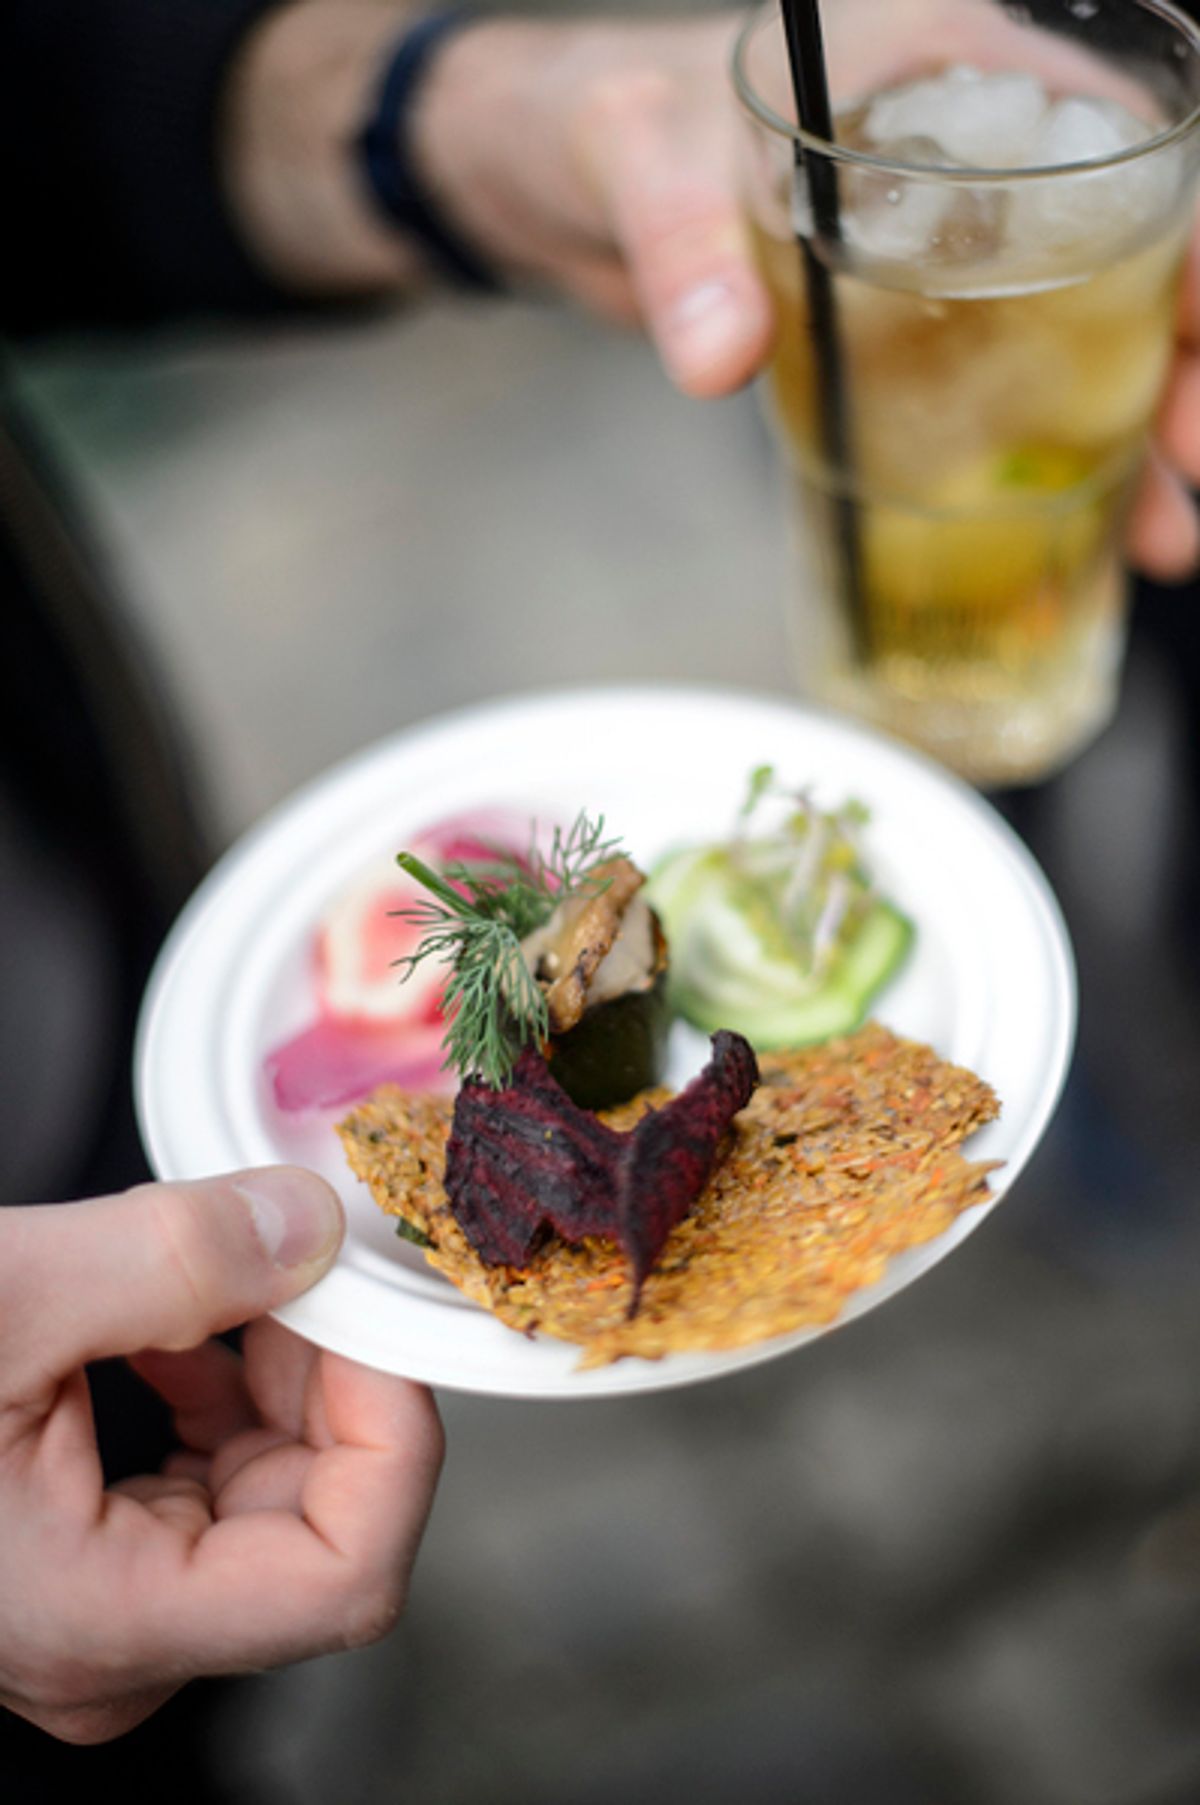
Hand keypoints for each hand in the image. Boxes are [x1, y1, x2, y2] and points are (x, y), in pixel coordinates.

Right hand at [0, 1169, 442, 1744]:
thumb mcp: (0, 1298)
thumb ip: (171, 1259)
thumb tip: (309, 1224)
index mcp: (103, 1622)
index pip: (353, 1570)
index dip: (391, 1426)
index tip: (368, 1307)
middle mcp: (115, 1644)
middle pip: (322, 1515)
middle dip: (329, 1370)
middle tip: (299, 1253)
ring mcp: (99, 1609)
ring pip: (271, 1492)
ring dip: (274, 1368)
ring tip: (228, 1271)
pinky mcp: (80, 1559)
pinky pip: (205, 1481)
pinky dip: (217, 1386)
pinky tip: (175, 1318)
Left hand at [419, 9, 1199, 579]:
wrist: (556, 179)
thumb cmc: (604, 121)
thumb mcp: (635, 159)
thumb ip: (678, 242)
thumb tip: (716, 356)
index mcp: (953, 66)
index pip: (1121, 141)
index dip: (1192, 248)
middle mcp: (981, 157)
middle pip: (1137, 254)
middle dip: (1187, 369)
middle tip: (1189, 475)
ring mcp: (956, 251)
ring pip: (1091, 335)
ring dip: (1137, 439)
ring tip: (1158, 541)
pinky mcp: (916, 331)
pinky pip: (1008, 392)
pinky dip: (1050, 463)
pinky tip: (1082, 535)